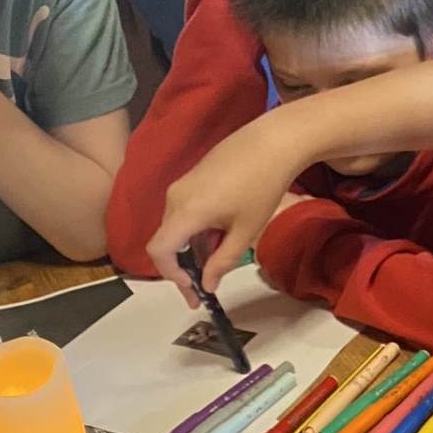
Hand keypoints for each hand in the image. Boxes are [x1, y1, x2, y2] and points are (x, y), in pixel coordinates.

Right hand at [148, 120, 304, 302]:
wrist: (273, 141)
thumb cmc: (262, 186)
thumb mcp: (246, 231)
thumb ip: (222, 261)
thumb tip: (207, 284)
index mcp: (185, 211)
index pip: (159, 251)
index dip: (172, 276)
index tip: (193, 291)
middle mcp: (175, 197)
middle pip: (167, 241)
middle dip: (184, 267)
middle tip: (207, 287)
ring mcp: (182, 185)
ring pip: (177, 227)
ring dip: (194, 249)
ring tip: (222, 258)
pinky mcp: (191, 178)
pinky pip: (185, 212)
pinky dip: (198, 231)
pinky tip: (223, 234)